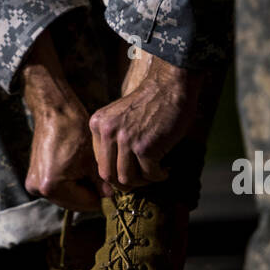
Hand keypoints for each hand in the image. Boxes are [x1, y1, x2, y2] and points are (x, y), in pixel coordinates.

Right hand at [21, 32, 101, 210]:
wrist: (54, 111)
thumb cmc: (74, 130)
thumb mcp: (94, 160)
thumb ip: (102, 183)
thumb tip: (111, 197)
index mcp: (52, 186)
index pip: (85, 203)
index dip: (102, 197)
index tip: (114, 191)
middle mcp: (38, 189)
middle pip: (74, 202)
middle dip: (90, 194)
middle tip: (104, 183)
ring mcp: (33, 184)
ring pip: (67, 196)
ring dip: (80, 189)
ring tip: (90, 173)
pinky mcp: (34, 177)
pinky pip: (58, 188)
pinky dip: (70, 183)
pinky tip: (79, 170)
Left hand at [89, 49, 202, 191]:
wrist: (170, 85)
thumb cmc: (151, 102)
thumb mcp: (120, 116)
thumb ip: (114, 137)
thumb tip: (117, 172)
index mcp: (98, 124)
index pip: (99, 162)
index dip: (114, 173)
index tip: (131, 173)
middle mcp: (108, 132)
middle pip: (108, 175)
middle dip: (126, 183)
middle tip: (141, 180)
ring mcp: (125, 140)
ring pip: (127, 179)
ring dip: (143, 182)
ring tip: (155, 174)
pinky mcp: (145, 148)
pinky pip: (149, 174)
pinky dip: (159, 176)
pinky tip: (166, 170)